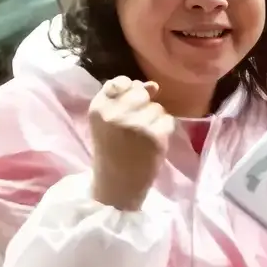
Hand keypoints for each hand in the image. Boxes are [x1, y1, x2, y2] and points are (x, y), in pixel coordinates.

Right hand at [85, 77, 173, 211]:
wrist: (117, 184)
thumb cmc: (112, 151)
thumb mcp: (109, 122)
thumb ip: (126, 99)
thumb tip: (154, 85)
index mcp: (98, 107)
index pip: (119, 82)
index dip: (129, 90)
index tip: (127, 107)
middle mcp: (115, 113)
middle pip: (141, 92)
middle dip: (144, 105)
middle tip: (135, 127)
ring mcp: (135, 124)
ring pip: (157, 107)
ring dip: (155, 120)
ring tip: (142, 138)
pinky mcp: (154, 136)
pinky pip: (168, 120)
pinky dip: (164, 131)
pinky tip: (153, 143)